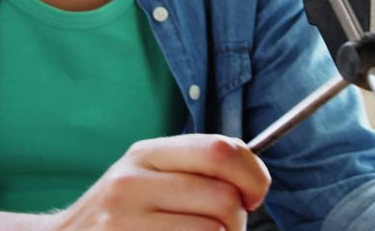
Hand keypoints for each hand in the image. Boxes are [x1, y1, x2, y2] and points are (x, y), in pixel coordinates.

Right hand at [46, 134, 270, 230]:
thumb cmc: (119, 215)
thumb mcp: (147, 177)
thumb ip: (193, 168)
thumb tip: (254, 179)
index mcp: (144, 154)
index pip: (220, 151)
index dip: (252, 174)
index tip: (255, 194)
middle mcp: (131, 183)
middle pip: (224, 199)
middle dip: (238, 220)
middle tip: (223, 228)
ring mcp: (124, 221)